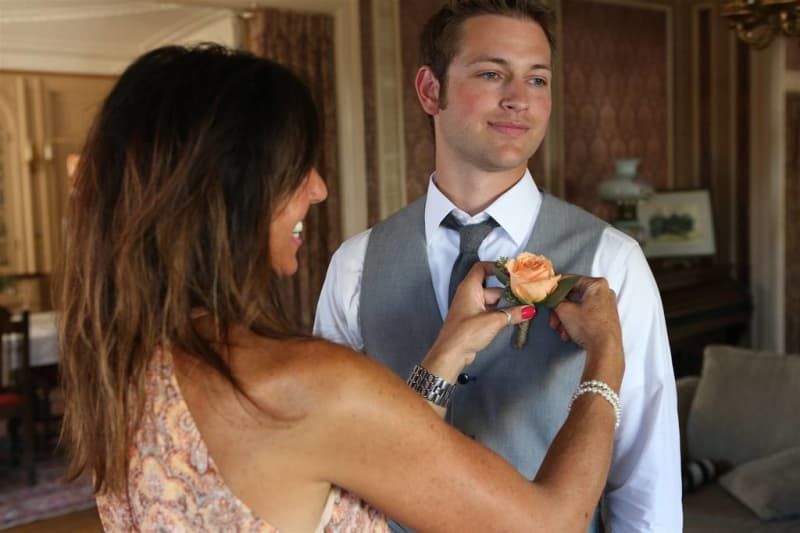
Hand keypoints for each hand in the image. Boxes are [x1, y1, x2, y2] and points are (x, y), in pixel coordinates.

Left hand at [423, 262, 534, 380]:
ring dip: (507, 305)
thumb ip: (513, 314)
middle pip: (493, 288)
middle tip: (527, 294)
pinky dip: (501, 314)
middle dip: (509, 292)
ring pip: (493, 302)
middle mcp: (470, 295)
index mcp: (470, 288)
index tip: (513, 271)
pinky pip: (490, 312)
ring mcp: (472, 308)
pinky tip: (516, 318)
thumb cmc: (467, 332)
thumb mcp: (493, 321)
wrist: (451, 353)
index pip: (482, 268)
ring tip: (526, 307)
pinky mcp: (474, 320)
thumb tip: (529, 310)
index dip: (496, 266)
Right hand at [548, 276, 621, 356]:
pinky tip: (568, 333)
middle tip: (553, 318)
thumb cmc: (589, 326)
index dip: (554, 288)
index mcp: (596, 284)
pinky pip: (585, 315)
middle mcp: (604, 292)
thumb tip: (549, 296)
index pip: (569, 280)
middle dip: (559, 309)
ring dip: (565, 318)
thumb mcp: (564, 310)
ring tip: (561, 330)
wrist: (605, 349)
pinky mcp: (605, 317)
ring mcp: (606, 305)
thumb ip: (554, 299)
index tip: (546, 295)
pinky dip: (574, 322)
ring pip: (578, 307)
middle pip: (573, 296)